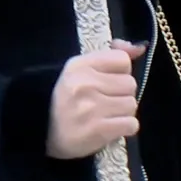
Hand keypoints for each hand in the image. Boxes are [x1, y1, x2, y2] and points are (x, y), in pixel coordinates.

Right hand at [45, 40, 143, 158]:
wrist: (40, 132)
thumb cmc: (65, 99)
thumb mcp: (80, 70)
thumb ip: (110, 56)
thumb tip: (139, 47)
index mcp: (80, 66)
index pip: (122, 60)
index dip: (120, 73)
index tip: (107, 83)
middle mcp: (85, 84)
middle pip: (130, 84)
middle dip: (121, 94)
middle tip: (105, 102)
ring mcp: (91, 108)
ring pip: (132, 105)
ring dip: (123, 112)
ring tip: (106, 116)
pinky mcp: (97, 130)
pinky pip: (131, 124)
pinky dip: (124, 127)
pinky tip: (110, 127)